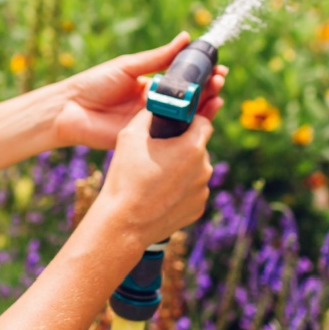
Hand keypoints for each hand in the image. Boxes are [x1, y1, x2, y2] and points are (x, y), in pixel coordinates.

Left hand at [53, 31, 227, 149]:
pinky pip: (172, 135)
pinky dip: (190, 128)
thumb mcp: (130, 66)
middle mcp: (157, 104)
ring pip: (185, 117)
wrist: (71, 109)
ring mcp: (154, 123)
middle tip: (221, 81)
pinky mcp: (148, 140)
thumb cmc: (96, 83)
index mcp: (152, 85)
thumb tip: (185, 37)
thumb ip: (158, 57)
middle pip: (190, 99)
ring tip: (218, 95)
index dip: (202, 76)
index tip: (218, 69)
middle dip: (209, 90)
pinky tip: (204, 117)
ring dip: (205, 107)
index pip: (184, 80)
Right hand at [100, 108, 215, 247]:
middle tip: (160, 153)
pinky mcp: (198, 209)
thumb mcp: (130, 136)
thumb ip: (147, 115)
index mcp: (192, 148)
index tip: (176, 125)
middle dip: (183, 147)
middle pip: (198, 148)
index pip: (204, 123)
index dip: (190, 121)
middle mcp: (204, 169)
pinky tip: (161, 194)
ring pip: (196, 171)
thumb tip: (155, 106)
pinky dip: (181, 190)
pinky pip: (193, 191)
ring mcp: (203, 191)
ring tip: (157, 177)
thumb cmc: (126, 177)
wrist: (124, 223)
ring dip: (183, 169)